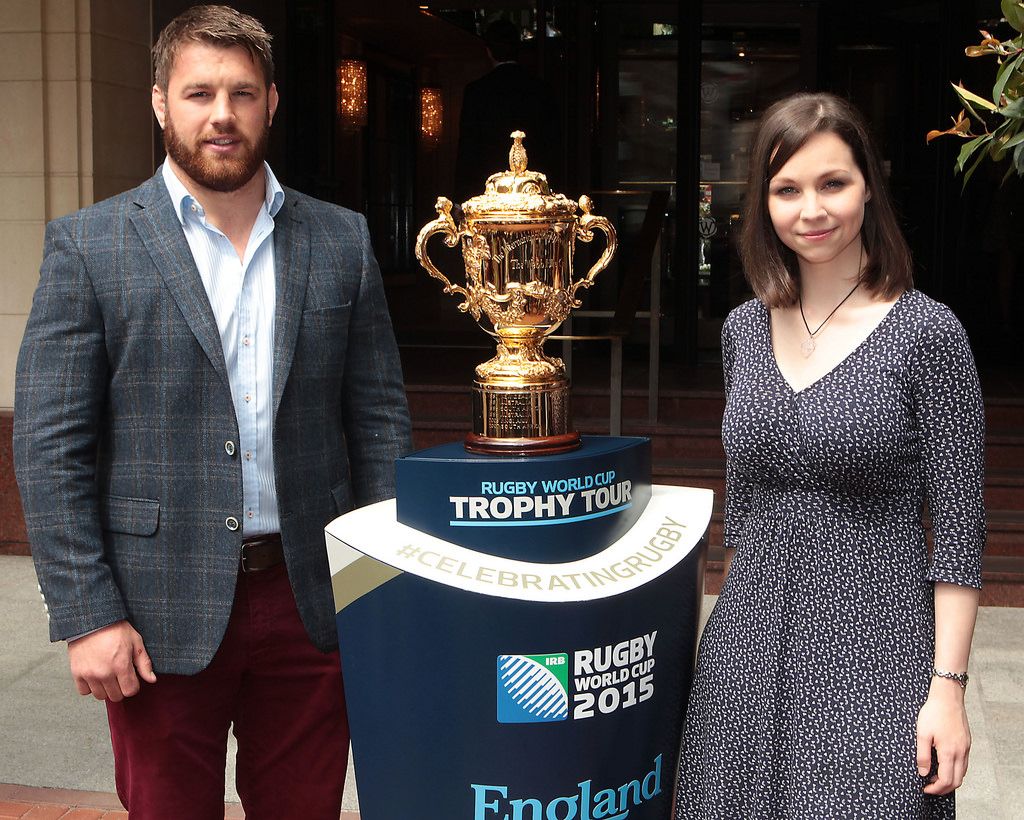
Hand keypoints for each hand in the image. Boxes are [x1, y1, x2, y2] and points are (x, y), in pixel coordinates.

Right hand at [67, 620, 156, 701]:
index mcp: (121, 665)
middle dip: (121, 688)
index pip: (130, 691)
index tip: (131, 678)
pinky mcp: (77, 673)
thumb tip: (152, 679)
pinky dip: (90, 687)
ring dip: (106, 688)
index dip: (133, 685)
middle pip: (116, 696)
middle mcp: (104, 673)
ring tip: (108, 675)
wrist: (92, 621)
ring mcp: (89, 674)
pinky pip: (84, 691)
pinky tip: (95, 676)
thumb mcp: (136, 642)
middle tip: (120, 676)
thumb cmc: (115, 629)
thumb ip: (144, 663)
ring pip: (101, 696)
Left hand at [916, 677, 970, 794]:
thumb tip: (923, 773)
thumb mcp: (922, 733)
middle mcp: (961, 752)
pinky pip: (964, 763)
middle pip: (957, 780)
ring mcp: (966, 747)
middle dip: (944, 788)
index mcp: (949, 752)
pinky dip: (956, 770)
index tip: (925, 789)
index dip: (935, 788)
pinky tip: (944, 765)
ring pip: (962, 773)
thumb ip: (922, 755)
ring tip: (935, 777)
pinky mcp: (966, 742)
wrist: (948, 696)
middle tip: (930, 787)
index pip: (946, 780)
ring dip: (951, 779)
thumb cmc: (933, 712)